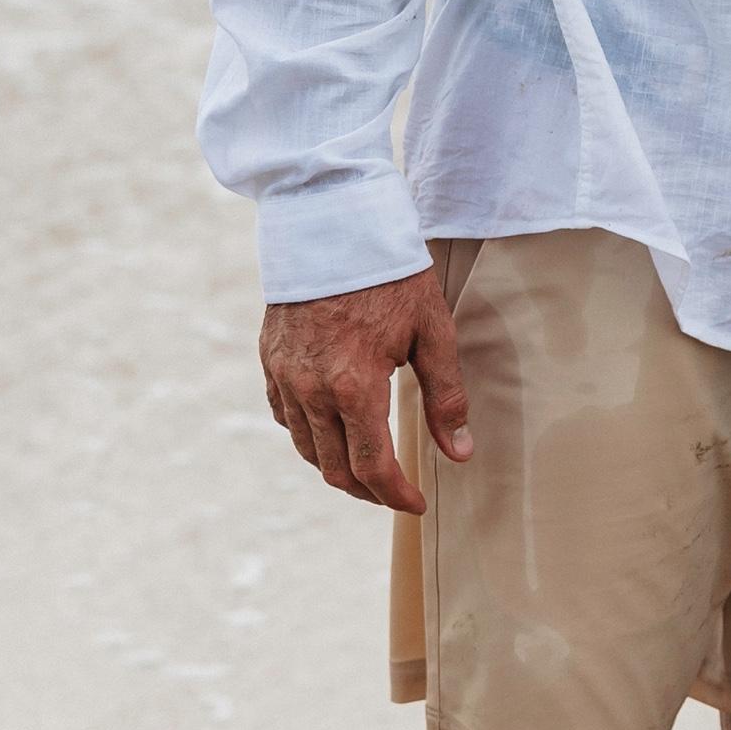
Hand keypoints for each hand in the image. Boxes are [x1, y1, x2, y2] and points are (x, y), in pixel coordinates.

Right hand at [260, 268, 471, 513]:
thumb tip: (460, 453)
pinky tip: (333, 430)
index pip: (372, 467)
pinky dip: (310, 436)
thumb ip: (446, 395)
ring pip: (307, 449)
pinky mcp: (271, 362)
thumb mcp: (432, 329)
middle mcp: (311, 391)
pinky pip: (286, 419)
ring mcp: (284, 378)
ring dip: (337, 468)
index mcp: (353, 386)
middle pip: (335, 469)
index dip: (396, 494)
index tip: (417, 504)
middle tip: (395, 492)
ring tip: (369, 468)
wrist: (333, 225)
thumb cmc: (392, 274)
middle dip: (368, 490)